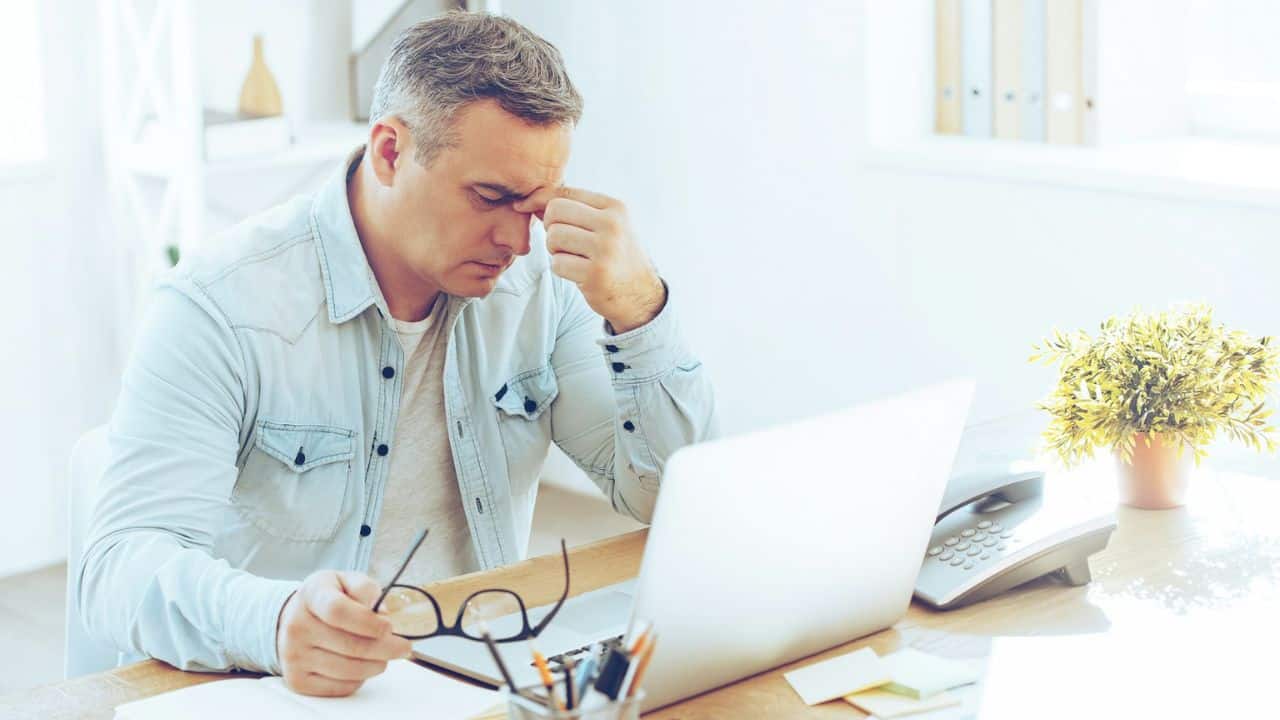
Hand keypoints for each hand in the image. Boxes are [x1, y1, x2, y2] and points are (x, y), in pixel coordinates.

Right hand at [275, 570, 412, 696]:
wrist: (296, 618)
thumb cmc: (330, 598)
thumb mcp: (347, 580)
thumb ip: (365, 589)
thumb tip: (380, 613)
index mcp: (311, 595)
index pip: (338, 611)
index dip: (367, 622)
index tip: (389, 626)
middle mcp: (296, 627)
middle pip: (349, 645)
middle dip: (385, 648)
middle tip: (404, 647)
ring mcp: (294, 656)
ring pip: (348, 670)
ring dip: (376, 664)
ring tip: (386, 656)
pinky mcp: (298, 681)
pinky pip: (340, 687)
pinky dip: (360, 679)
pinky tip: (363, 665)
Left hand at [540, 187, 665, 333]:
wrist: (640, 294)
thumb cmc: (616, 256)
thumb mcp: (608, 225)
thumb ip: (576, 210)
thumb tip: (531, 201)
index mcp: (615, 207)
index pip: (566, 192)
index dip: (540, 200)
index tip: (526, 207)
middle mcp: (612, 225)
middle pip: (555, 211)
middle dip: (550, 227)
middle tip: (562, 242)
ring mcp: (605, 249)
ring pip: (554, 237)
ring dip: (555, 250)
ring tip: (573, 257)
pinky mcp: (595, 274)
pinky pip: (557, 263)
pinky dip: (561, 269)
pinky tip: (578, 272)